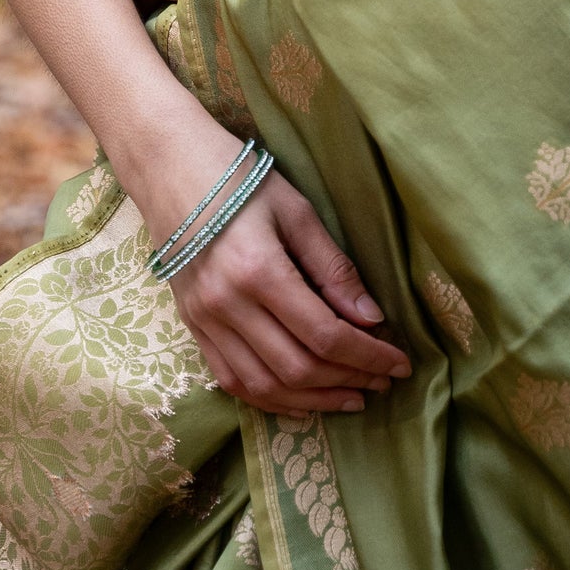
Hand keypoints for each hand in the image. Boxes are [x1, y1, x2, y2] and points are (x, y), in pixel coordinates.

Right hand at [131, 105, 412, 414]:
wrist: (170, 169)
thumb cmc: (240, 180)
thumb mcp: (297, 211)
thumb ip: (333, 268)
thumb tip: (372, 318)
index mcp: (258, 271)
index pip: (324, 334)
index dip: (367, 356)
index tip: (400, 364)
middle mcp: (227, 306)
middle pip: (297, 368)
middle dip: (347, 381)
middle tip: (382, 382)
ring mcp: (204, 322)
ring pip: (264, 386)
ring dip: (313, 401)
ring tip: (350, 397)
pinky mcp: (192, 328)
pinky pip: (233, 382)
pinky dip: (271, 400)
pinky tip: (302, 400)